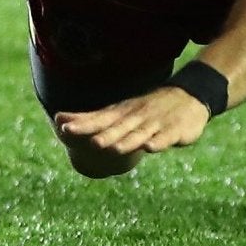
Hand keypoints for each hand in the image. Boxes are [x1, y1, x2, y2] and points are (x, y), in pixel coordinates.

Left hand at [53, 85, 211, 158]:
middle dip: (102, 134)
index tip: (64, 128)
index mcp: (121, 113)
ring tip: (114, 148)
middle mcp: (136, 117)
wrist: (187, 97)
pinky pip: (165, 137)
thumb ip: (93, 119)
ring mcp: (155, 123)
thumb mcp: (118, 112)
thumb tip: (58, 120)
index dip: (83, 124)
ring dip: (127, 141)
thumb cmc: (145, 109)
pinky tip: (149, 147)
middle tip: (87, 142)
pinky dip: (157, 142)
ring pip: (139, 133)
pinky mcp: (174, 130)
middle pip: (117, 127)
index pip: (99, 119)